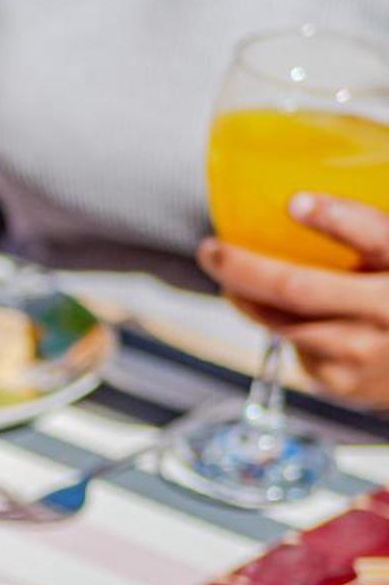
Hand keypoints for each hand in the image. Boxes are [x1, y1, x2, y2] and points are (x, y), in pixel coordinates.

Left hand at [199, 193, 388, 405]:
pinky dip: (282, 326)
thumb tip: (299, 204)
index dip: (334, 218)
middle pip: (296, 289)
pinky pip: (294, 346)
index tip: (296, 203)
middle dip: (241, 267)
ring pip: (282, 322)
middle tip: (213, 251)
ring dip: (249, 301)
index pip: (376, 237)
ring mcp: (362, 353)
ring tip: (233, 281)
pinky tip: (286, 314)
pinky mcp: (341, 380)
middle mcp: (387, 312)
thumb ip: (363, 231)